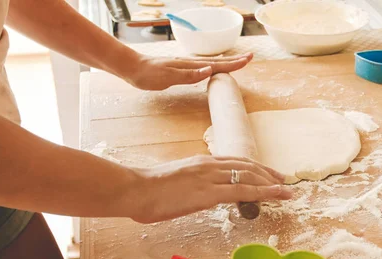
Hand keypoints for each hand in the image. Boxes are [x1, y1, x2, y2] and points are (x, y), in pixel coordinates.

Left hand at [124, 53, 253, 90]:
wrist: (131, 68)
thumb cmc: (148, 74)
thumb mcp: (167, 77)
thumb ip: (189, 76)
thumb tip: (209, 71)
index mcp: (190, 65)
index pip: (216, 65)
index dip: (233, 64)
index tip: (247, 61)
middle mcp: (190, 63)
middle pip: (217, 62)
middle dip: (234, 61)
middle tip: (250, 58)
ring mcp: (186, 65)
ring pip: (211, 64)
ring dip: (226, 63)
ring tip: (238, 62)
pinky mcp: (181, 69)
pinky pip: (203, 68)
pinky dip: (213, 68)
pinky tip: (213, 68)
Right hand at [129, 155, 291, 222]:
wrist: (135, 189)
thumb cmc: (149, 189)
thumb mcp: (177, 182)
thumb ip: (193, 185)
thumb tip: (203, 194)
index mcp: (202, 162)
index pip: (236, 160)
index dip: (256, 167)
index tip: (270, 174)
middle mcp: (210, 165)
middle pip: (247, 166)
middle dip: (268, 174)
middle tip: (284, 181)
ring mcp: (210, 177)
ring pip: (249, 176)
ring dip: (271, 183)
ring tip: (287, 190)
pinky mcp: (208, 193)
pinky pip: (242, 190)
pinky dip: (263, 192)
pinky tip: (276, 195)